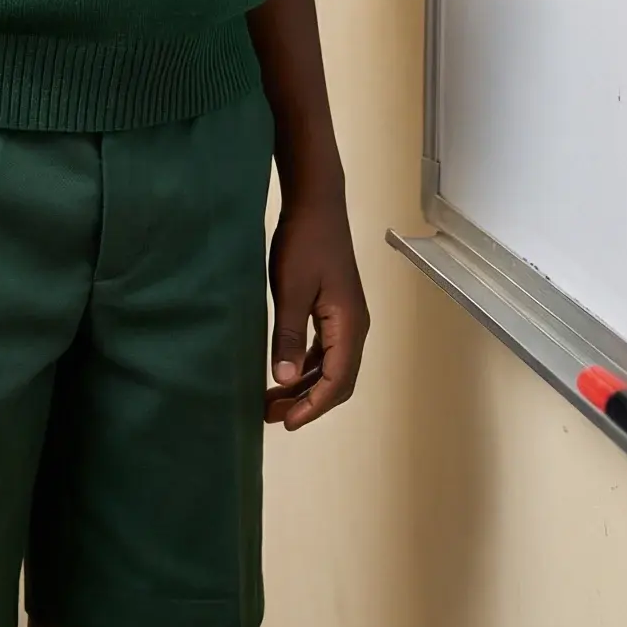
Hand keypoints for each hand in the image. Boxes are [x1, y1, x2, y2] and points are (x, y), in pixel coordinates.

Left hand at [265, 189, 369, 430]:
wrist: (315, 204)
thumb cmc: (303, 244)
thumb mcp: (291, 290)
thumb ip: (287, 335)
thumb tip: (283, 380)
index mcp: (349, 326)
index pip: (336, 381)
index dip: (313, 406)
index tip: (287, 423)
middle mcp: (354, 327)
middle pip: (336, 379)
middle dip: (307, 401)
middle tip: (272, 416)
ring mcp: (345, 317)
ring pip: (329, 365)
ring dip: (304, 385)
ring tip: (272, 400)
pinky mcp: (333, 308)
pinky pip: (323, 348)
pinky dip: (304, 364)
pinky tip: (282, 370)